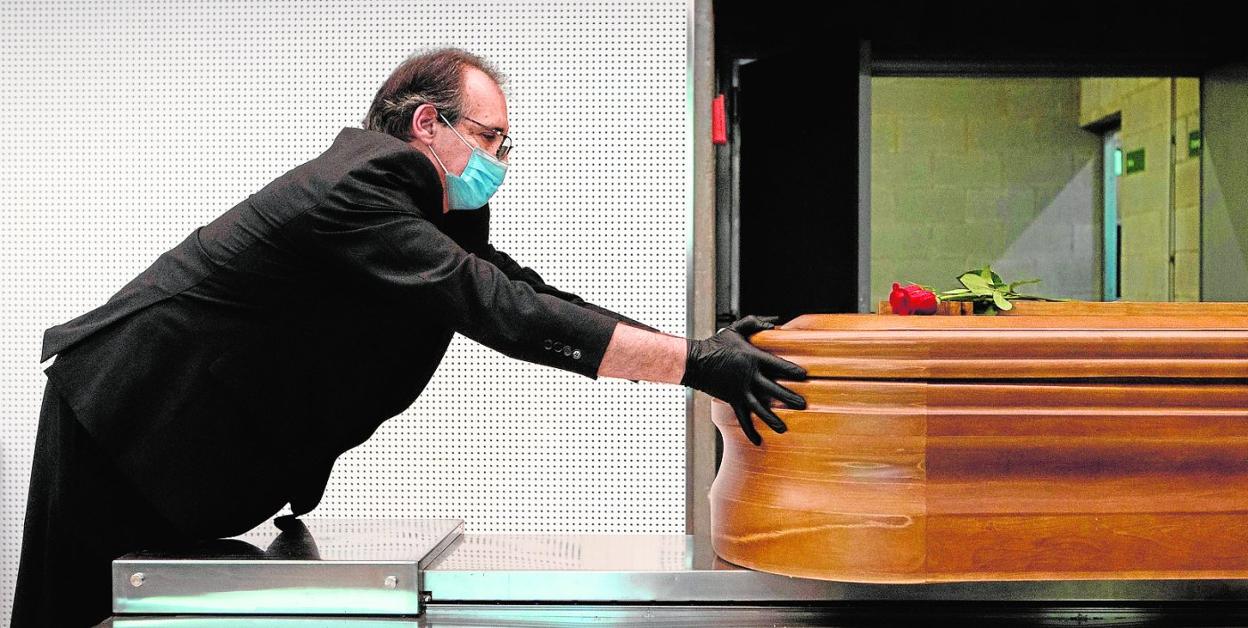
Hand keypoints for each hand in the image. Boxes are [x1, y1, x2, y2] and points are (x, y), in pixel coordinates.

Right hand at [680, 315, 807, 445]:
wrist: (695, 361)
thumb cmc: (715, 344)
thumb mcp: (735, 329)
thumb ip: (755, 323)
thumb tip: (774, 323)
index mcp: (753, 358)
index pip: (778, 365)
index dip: (792, 371)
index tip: (804, 376)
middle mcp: (749, 376)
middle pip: (773, 389)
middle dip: (789, 398)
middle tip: (803, 405)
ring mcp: (740, 391)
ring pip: (760, 408)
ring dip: (772, 419)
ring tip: (784, 428)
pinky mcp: (732, 400)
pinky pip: (742, 418)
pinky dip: (749, 431)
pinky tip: (757, 441)